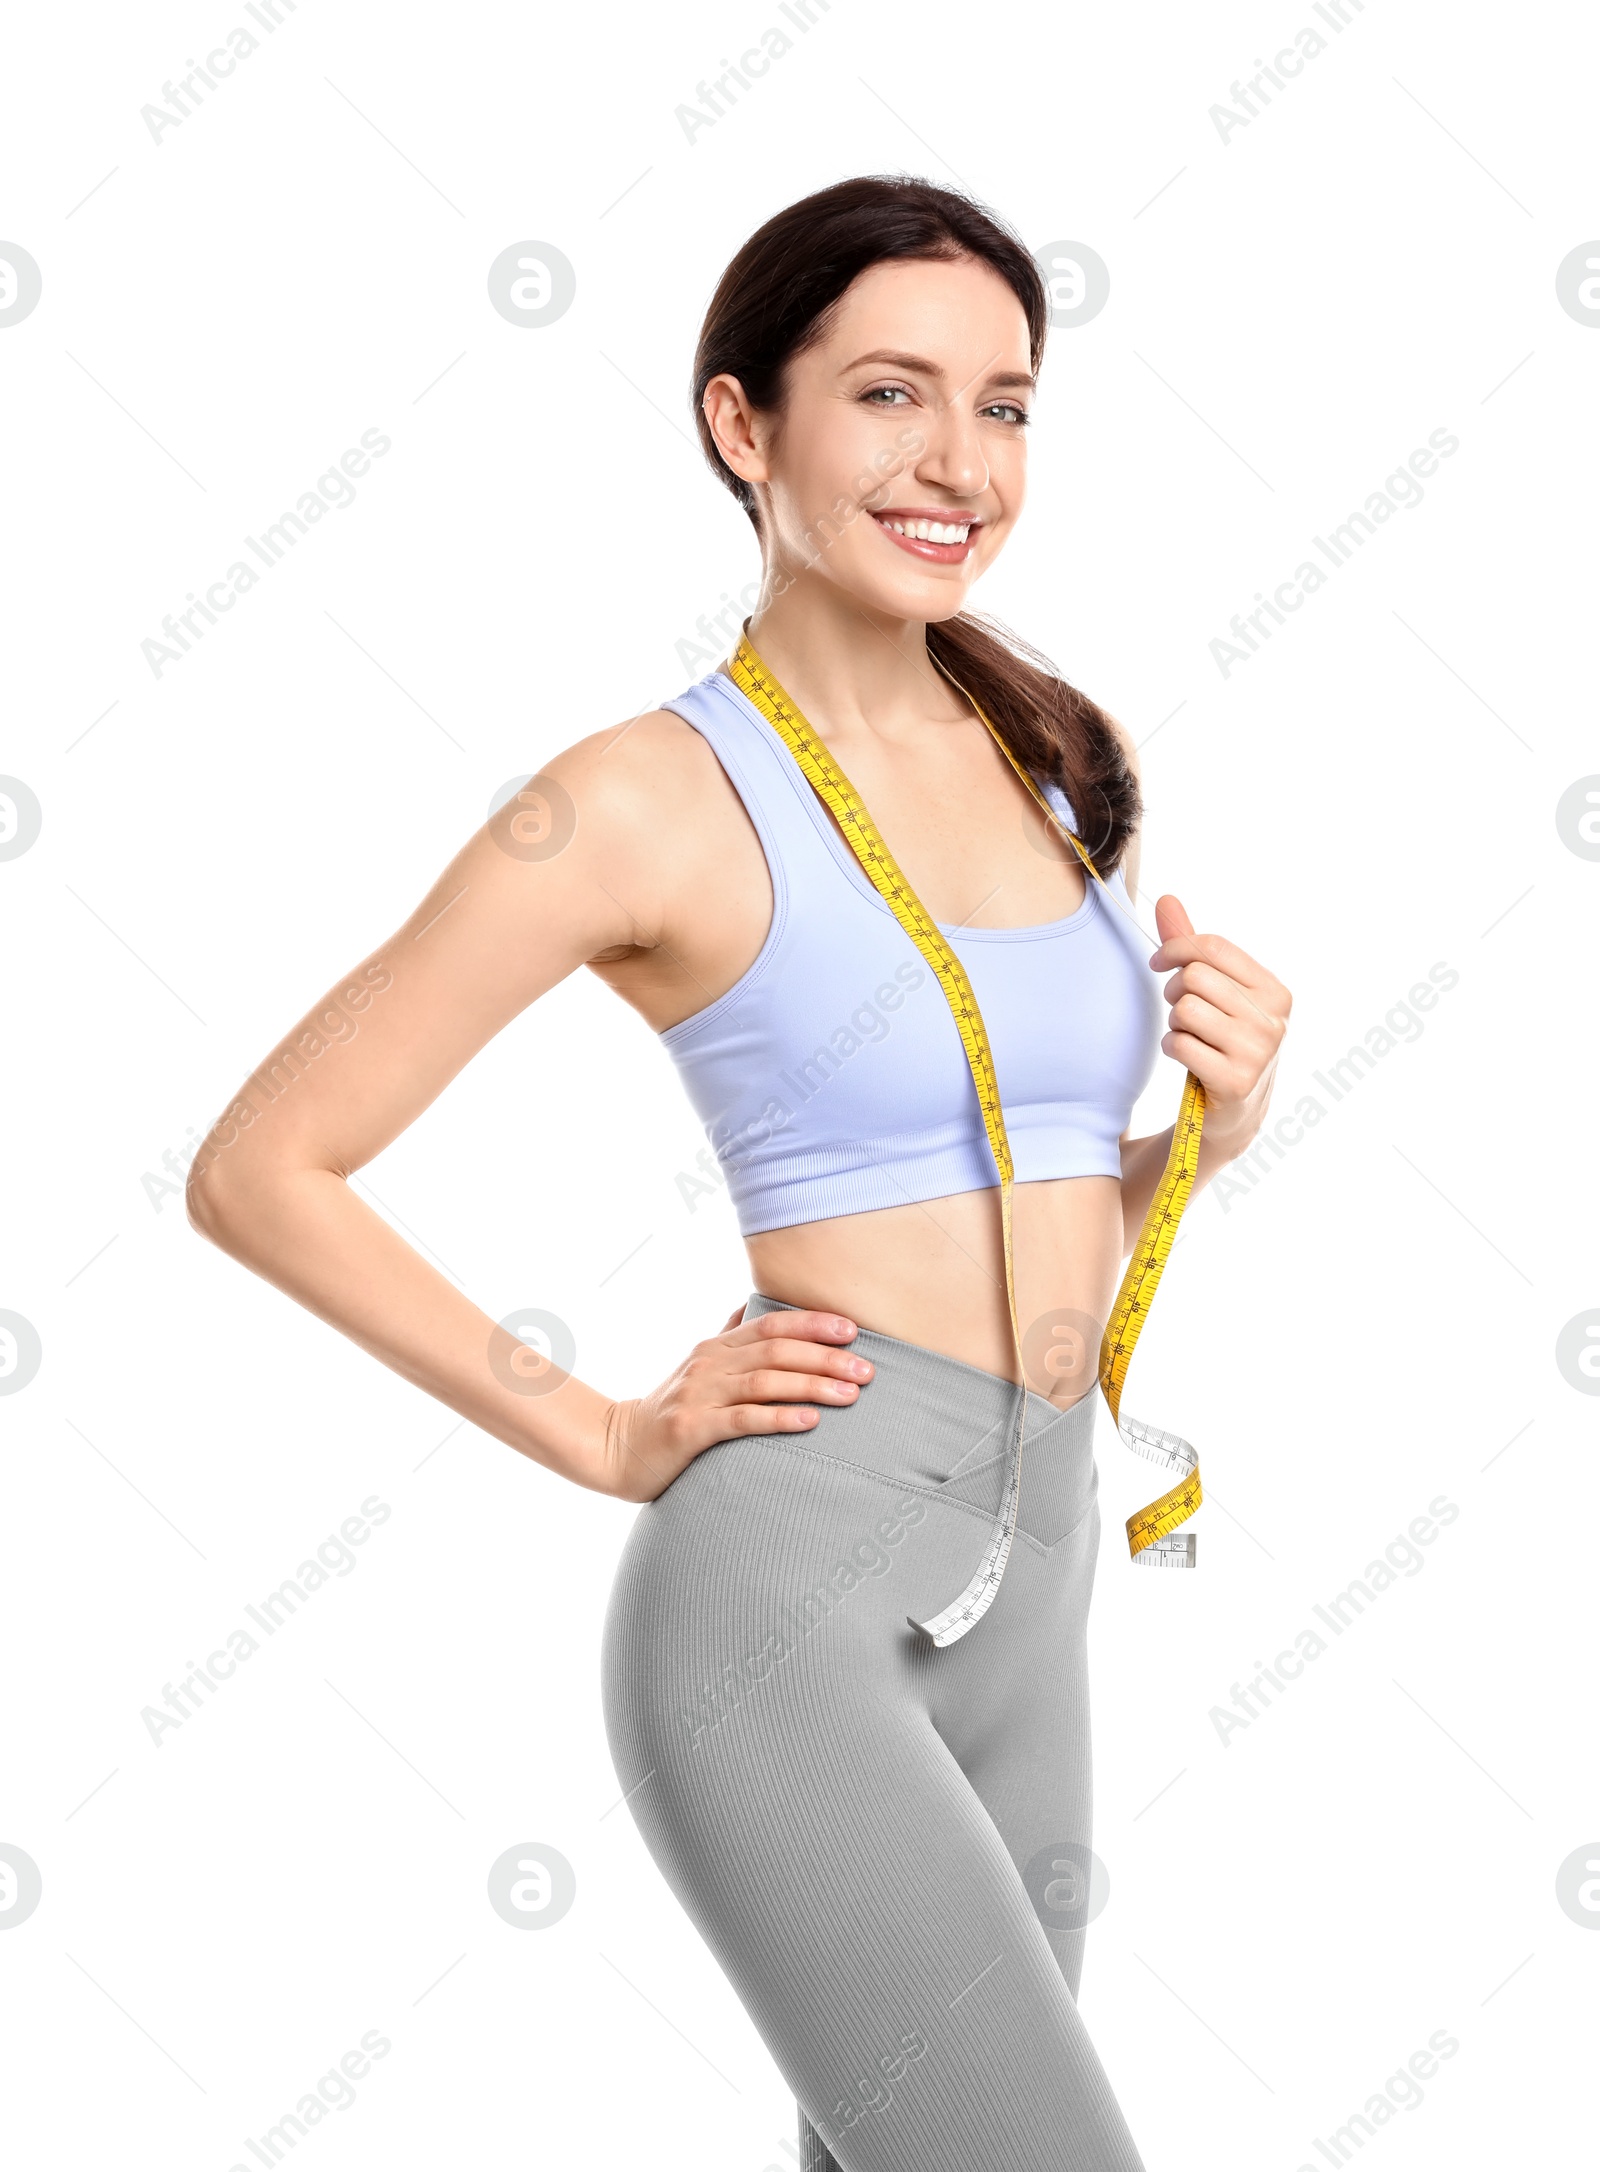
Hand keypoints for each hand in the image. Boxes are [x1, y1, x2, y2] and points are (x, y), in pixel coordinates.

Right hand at [598, 1304, 874, 1503]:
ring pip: (765, 1382)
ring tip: (850, 1395)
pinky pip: (742, 1420)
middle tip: (867, 1370)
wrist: (617, 1448)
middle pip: (777, 1351)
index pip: (772, 1324)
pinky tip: (810, 1421)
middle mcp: (709, 1364)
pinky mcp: (692, 1429)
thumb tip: (751, 1308)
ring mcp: (699, 1395)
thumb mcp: (697, 1367)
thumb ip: (726, 1339)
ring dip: (812, 1386)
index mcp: (716, 1347)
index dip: (815, 1324)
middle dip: (827, 1358)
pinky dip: (779, 1417)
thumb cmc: (668, 1409)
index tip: (854, 1331)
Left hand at [1149, 895, 1290, 1155]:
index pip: (1213, 947)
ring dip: (1174, 1023)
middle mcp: (1273, 1018)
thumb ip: (1192, 948)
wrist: (1233, 1110)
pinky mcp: (1237, 1080)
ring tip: (1189, 1035)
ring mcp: (1258, 1051)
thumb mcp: (1216, 993)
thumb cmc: (1222, 1041)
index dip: (1175, 948)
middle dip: (1174, 992)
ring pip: (1185, 1009)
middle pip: (1195, 977)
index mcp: (1274, 990)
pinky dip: (1172, 1047)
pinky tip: (1186, 1057)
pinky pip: (1181, 1044)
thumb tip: (1166, 900)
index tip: (1159, 963)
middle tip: (1180, 1011)